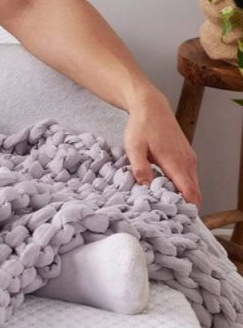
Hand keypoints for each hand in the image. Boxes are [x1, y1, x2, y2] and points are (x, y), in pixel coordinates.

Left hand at [123, 89, 201, 206]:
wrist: (151, 107)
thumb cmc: (141, 127)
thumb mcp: (133, 148)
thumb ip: (140, 168)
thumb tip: (147, 188)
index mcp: (175, 162)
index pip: (190, 192)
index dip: (187, 208)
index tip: (177, 220)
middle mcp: (188, 162)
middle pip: (195, 192)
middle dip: (185, 206)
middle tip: (168, 217)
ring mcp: (189, 159)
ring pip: (193, 185)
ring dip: (183, 196)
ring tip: (165, 205)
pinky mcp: (187, 156)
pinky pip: (189, 177)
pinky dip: (183, 186)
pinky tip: (166, 189)